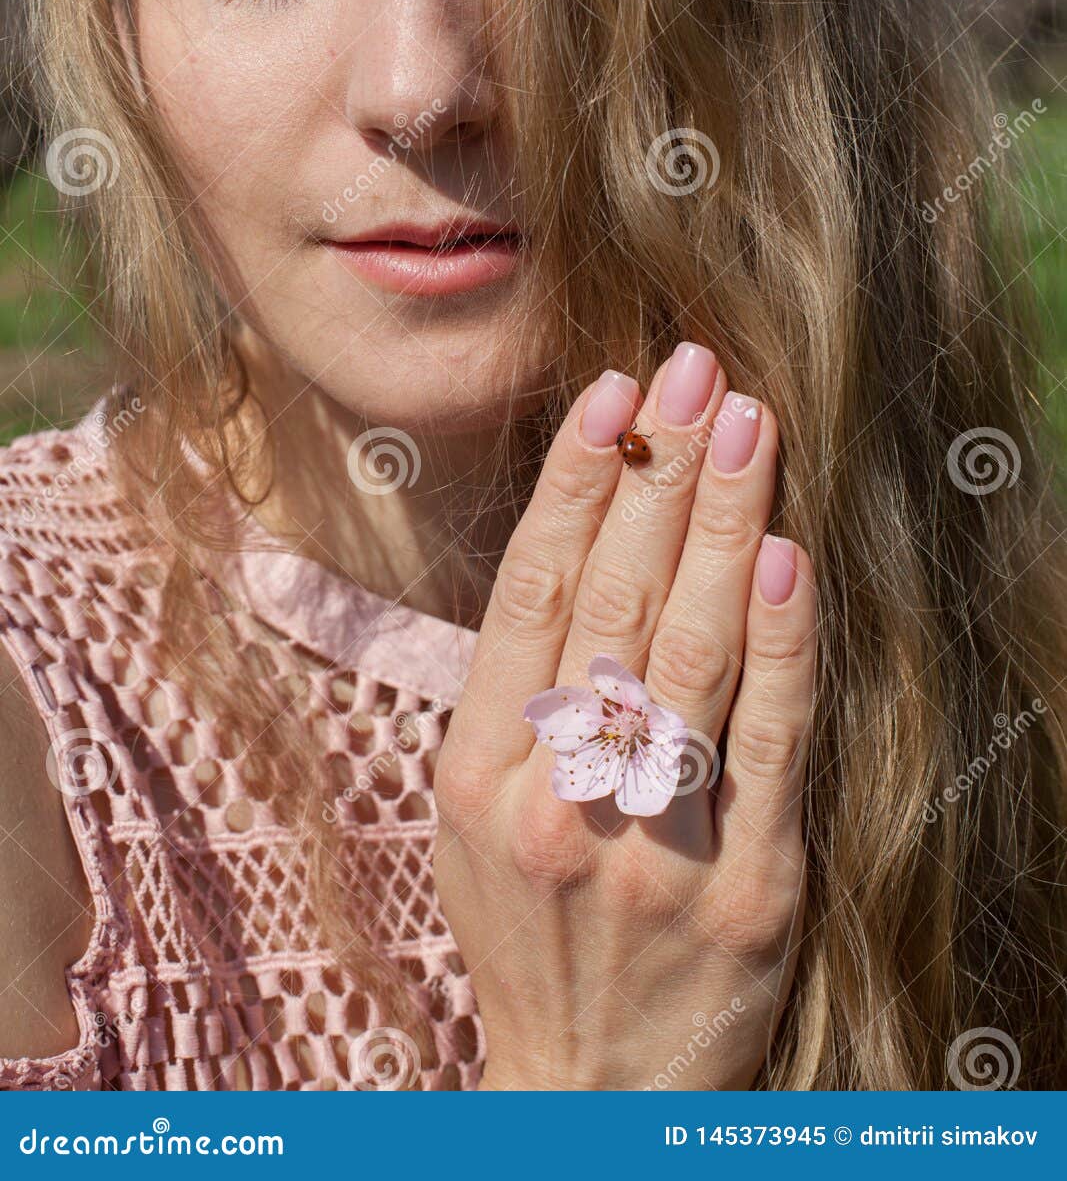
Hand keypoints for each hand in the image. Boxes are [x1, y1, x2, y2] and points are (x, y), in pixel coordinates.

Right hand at [433, 342, 815, 1090]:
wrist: (587, 1087)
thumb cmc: (530, 925)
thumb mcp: (477, 812)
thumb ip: (518, 688)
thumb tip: (582, 534)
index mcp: (477, 770)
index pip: (530, 593)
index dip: (574, 483)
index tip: (614, 395)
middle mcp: (555, 798)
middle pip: (612, 601)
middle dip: (661, 473)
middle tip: (697, 372)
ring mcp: (650, 845)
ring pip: (690, 652)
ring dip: (723, 524)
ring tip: (748, 423)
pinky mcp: (745, 890)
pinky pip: (769, 745)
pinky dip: (782, 645)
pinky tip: (787, 558)